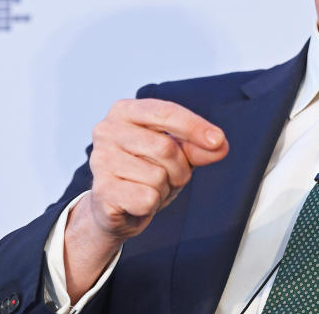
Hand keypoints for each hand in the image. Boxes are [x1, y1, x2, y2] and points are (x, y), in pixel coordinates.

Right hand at [64, 98, 228, 299]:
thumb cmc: (145, 171)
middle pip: (166, 147)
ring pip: (158, 176)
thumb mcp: (177, 153)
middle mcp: (106, 130)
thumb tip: (219, 144)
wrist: (115, 208)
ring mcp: (100, 160)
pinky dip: (151, 205)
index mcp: (124, 110)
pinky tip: (138, 201)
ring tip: (149, 187)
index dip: (195, 127)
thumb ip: (198, 146)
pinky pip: (147, 198)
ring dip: (164, 188)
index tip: (217, 140)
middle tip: (168, 176)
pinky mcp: (101, 190)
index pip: (165, 112)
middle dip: (179, 168)